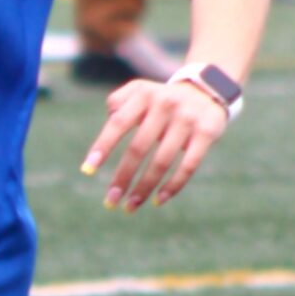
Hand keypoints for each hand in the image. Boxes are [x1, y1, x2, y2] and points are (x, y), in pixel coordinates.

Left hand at [81, 77, 228, 211]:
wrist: (206, 89)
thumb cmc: (161, 99)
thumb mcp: (139, 91)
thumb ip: (117, 105)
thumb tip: (103, 140)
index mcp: (143, 95)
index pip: (118, 123)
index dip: (102, 147)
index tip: (88, 170)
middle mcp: (165, 104)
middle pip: (138, 148)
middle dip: (123, 177)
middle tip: (110, 201)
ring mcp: (187, 119)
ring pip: (162, 161)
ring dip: (144, 188)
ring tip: (131, 206)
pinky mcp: (207, 132)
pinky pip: (188, 165)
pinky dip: (173, 186)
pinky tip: (158, 200)